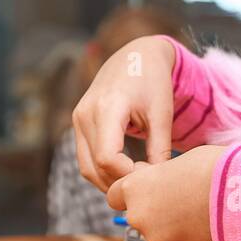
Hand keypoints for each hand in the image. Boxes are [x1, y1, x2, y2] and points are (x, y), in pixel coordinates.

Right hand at [72, 34, 176, 191]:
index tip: (151, 173)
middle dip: (121, 182)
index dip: (129, 175)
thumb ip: (160, 149)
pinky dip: (103, 171)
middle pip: (94, 168)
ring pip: (86, 168)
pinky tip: (126, 170)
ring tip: (137, 179)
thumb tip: (157, 184)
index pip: (107, 158)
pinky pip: (86, 158)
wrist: (135, 56)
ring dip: (110, 181)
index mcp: (107, 108)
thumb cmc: (153, 81)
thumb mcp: (162, 114)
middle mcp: (85, 114)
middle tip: (148, 182)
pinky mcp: (79, 123)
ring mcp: (78, 119)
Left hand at [106, 145, 228, 240]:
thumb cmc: (211, 169)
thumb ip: (161, 175)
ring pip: (157, 231)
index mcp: (134, 188)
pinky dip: (186, 236)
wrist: (239, 196)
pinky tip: (204, 221)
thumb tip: (164, 180)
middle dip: (151, 208)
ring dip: (169, 224)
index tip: (144, 188)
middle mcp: (139, 215)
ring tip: (195, 208)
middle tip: (176, 197)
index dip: (129, 192)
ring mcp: (158, 238)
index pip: (114, 195)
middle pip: (137, 214)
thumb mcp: (179, 161)